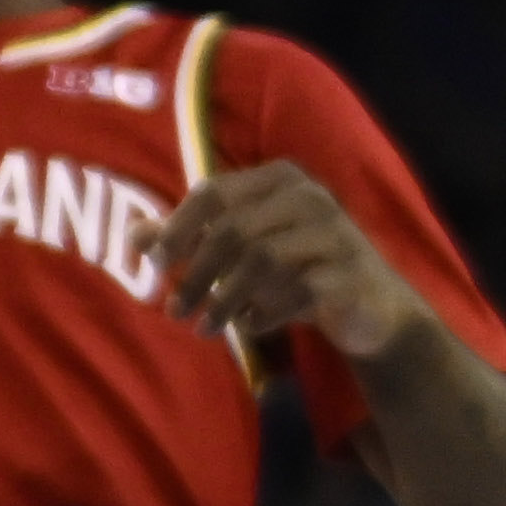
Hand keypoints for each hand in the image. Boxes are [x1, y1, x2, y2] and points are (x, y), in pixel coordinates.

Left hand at [157, 162, 431, 369]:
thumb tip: (134, 235)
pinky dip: (264, 313)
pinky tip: (248, 326)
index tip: (152, 264)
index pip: (214, 193)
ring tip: (204, 327)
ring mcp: (337, 235)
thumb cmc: (293, 267)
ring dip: (225, 300)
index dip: (178, 228)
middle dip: (197, 274)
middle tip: (174, 310)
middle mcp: (311, 197)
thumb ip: (190, 236)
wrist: (371, 306)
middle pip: (234, 230)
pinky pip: (295, 293)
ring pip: (262, 262)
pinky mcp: (351, 276)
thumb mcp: (240, 247)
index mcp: (279, 178)